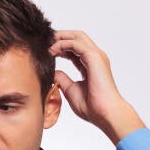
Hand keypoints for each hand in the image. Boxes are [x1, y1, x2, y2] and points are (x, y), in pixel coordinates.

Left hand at [49, 30, 144, 144]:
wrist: (105, 113)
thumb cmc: (92, 106)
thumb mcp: (71, 90)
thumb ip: (63, 79)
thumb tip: (53, 73)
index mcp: (91, 65)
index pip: (75, 48)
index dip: (60, 46)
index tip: (46, 50)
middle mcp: (95, 58)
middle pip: (77, 37)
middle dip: (60, 36)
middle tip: (44, 41)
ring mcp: (96, 56)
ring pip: (77, 36)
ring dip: (60, 37)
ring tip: (46, 43)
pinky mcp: (94, 58)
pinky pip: (75, 44)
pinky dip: (62, 44)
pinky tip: (52, 51)